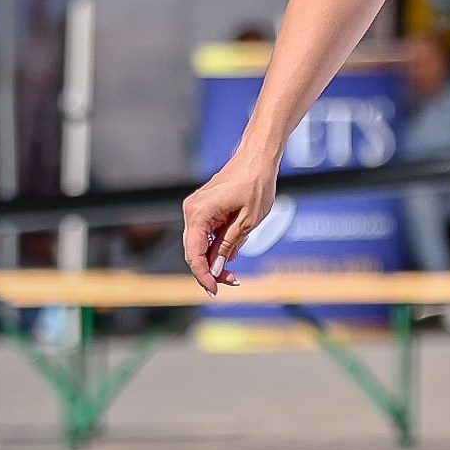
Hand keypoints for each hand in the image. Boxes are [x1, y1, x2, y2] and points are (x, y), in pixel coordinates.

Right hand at [182, 154, 278, 291]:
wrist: (257, 159)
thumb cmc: (256, 184)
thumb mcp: (248, 221)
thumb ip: (228, 245)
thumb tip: (215, 268)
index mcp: (199, 213)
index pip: (193, 253)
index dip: (202, 275)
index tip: (214, 290)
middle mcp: (191, 211)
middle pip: (194, 251)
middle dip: (211, 270)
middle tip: (232, 282)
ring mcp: (196, 209)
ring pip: (200, 244)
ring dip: (215, 258)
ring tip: (235, 271)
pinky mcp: (204, 208)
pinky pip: (206, 233)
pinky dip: (217, 245)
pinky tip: (232, 250)